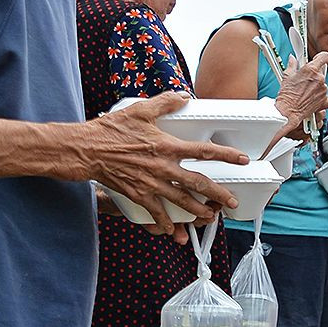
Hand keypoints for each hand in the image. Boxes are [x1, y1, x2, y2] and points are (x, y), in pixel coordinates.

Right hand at [75, 94, 246, 239]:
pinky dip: (165, 222)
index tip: (242, 160)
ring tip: (210, 217)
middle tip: (231, 201)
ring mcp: (150, 183)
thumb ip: (165, 103)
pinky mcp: (137, 194)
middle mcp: (162, 167)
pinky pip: (155, 212)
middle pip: (197, 183)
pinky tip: (173, 230)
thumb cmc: (110, 130)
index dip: (225, 155)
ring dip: (197, 211)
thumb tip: (183, 96)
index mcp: (166, 146)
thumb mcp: (140, 110)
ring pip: (181, 201)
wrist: (85, 150)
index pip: (203, 151)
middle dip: (218, 194)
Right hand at [275, 51, 327, 136]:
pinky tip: (315, 98)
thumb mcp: (287, 76)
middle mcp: (320, 79)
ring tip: (305, 91)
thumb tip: (292, 59)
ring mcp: (323, 90)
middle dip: (314, 74)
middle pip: (322, 72)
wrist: (288, 111)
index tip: (318, 59)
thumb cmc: (287, 95)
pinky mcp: (325, 100)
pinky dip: (323, 98)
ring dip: (317, 86)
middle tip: (305, 79)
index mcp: (311, 69)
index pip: (324, 57)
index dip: (321, 57)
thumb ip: (292, 65)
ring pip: (323, 84)